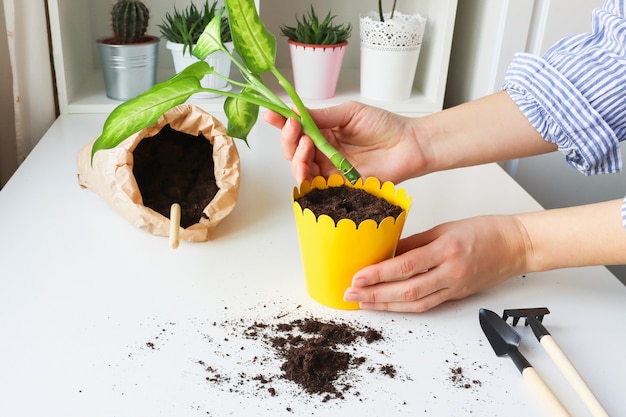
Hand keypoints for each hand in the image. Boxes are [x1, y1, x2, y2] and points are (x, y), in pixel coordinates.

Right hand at [263, 101, 424, 183]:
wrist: (410, 145)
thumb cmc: (384, 126)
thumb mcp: (349, 113)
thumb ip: (322, 116)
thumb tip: (294, 110)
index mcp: (324, 132)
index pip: (296, 129)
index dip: (281, 124)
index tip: (271, 115)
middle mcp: (323, 151)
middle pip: (293, 151)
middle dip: (288, 140)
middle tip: (294, 128)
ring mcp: (331, 169)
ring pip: (300, 169)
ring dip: (296, 158)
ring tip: (305, 144)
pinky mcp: (340, 185)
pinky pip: (317, 186)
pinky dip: (307, 177)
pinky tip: (309, 165)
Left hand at [343, 215, 529, 311]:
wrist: (515, 246)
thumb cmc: (484, 231)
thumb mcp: (445, 228)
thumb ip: (415, 242)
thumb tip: (388, 252)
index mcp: (446, 249)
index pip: (405, 265)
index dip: (378, 273)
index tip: (357, 276)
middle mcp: (451, 272)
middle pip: (406, 290)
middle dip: (375, 294)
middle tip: (351, 294)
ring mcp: (455, 287)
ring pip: (415, 303)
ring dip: (386, 305)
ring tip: (363, 303)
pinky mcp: (457, 295)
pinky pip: (427, 304)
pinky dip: (405, 307)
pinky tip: (388, 305)